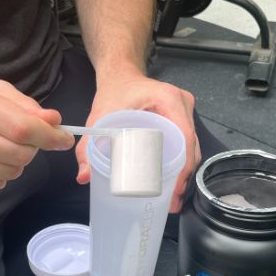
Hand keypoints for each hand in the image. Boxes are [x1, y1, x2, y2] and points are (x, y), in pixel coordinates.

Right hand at [0, 74, 74, 194]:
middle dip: (33, 149)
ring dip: (15, 162)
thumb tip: (53, 121)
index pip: (22, 127)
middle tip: (27, 140)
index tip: (64, 139)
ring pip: (8, 173)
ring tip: (0, 146)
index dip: (50, 137)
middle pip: (18, 154)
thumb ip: (22, 103)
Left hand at [75, 69, 199, 212]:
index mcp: (169, 100)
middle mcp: (182, 104)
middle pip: (191, 145)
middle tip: (173, 200)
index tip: (175, 188)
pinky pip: (186, 142)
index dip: (182, 165)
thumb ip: (89, 147)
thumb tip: (84, 176)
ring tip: (173, 196)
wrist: (120, 74)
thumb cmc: (115, 91)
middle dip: (183, 175)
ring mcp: (185, 110)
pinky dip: (180, 161)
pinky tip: (171, 179)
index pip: (185, 137)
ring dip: (183, 171)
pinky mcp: (182, 117)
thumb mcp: (100, 117)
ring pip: (191, 146)